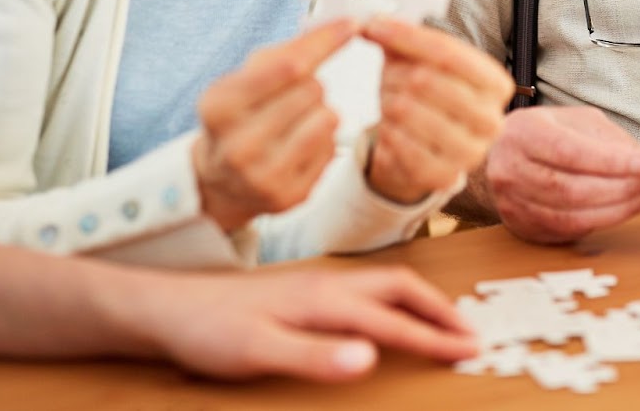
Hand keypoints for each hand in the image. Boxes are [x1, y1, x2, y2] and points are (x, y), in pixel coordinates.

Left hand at [123, 265, 477, 381]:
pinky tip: (388, 315)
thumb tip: (370, 355)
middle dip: (440, 310)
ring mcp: (315, 283)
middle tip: (473, 334)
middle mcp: (326, 284)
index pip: (394, 319)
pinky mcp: (302, 290)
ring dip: (421, 302)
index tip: (471, 351)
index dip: (435, 337)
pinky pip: (366, 289)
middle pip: (400, 288)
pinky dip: (395, 300)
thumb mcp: (259, 353)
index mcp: (324, 300)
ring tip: (444, 323)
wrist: (166, 308)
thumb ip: (315, 355)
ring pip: (384, 285)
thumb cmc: (209, 332)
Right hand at [192, 19, 352, 233]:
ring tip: (297, 120)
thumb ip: (291, 50)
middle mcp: (237, 146)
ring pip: (328, 118)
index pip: (289, 67)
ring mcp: (262, 176)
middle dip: (311, 84)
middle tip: (291, 96)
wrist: (221, 178)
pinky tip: (299, 145)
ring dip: (321, 111)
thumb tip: (342, 26)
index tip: (351, 24)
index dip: (325, 42)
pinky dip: (323, 139)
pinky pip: (332, 149)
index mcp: (219, 107)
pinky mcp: (289, 196)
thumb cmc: (240, 114)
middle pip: (312, 90)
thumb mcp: (247, 76)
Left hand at [362, 18, 514, 204]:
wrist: (424, 146)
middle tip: (387, 77)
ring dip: (388, 102)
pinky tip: (389, 127)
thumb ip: (402, 38)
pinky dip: (386, 132)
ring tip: (390, 102)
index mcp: (495, 84)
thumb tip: (372, 22)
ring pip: (408, 111)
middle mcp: (492, 120)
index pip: (447, 52)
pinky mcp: (444, 176)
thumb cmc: (427, 97)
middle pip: (426, 80)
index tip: (375, 27)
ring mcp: (471, 152)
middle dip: (395, 74)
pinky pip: (400, 145)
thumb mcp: (420, 61)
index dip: (407, 37)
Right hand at [485, 106, 639, 243]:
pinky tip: (627, 210)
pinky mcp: (523, 226)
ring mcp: (513, 203)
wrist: (500, 157)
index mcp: (522, 133)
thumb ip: (607, 138)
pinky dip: (604, 221)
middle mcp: (511, 169)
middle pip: (572, 188)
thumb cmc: (543, 134)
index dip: (613, 161)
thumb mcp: (573, 120)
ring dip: (619, 209)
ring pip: (572, 215)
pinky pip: (569, 230)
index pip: (571, 152)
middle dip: (622, 188)